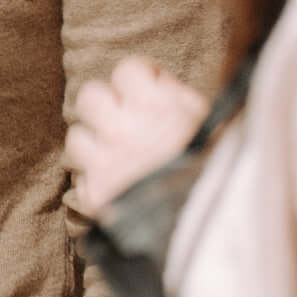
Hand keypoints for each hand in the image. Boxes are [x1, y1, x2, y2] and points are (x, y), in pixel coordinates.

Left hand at [64, 56, 209, 218]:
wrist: (216, 227)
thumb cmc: (218, 168)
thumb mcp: (213, 122)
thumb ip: (178, 96)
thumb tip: (154, 79)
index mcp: (156, 106)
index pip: (127, 69)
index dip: (140, 77)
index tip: (148, 89)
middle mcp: (122, 128)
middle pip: (89, 96)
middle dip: (106, 105)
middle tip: (124, 118)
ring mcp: (104, 162)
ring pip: (77, 136)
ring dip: (95, 143)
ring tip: (118, 155)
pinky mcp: (95, 195)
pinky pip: (80, 178)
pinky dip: (95, 179)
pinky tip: (116, 183)